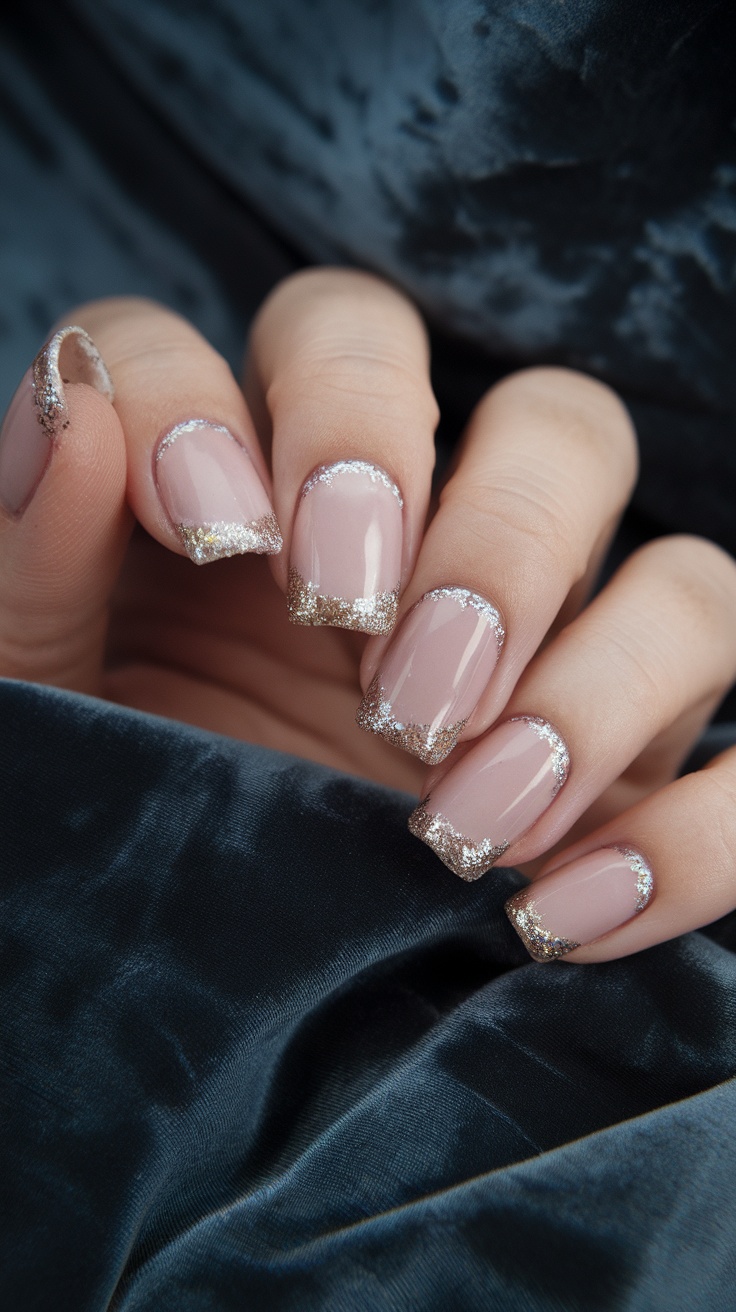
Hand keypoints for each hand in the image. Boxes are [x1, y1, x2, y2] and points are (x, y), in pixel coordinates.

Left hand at [1, 270, 734, 965]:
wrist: (172, 995)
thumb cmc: (93, 808)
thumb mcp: (31, 685)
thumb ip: (31, 544)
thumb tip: (74, 406)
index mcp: (298, 488)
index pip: (338, 334)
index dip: (301, 403)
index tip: (225, 531)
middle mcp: (449, 556)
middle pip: (554, 421)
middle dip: (492, 539)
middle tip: (398, 686)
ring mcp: (555, 669)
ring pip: (684, 571)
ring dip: (600, 683)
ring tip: (470, 817)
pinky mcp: (628, 786)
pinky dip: (696, 831)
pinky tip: (563, 912)